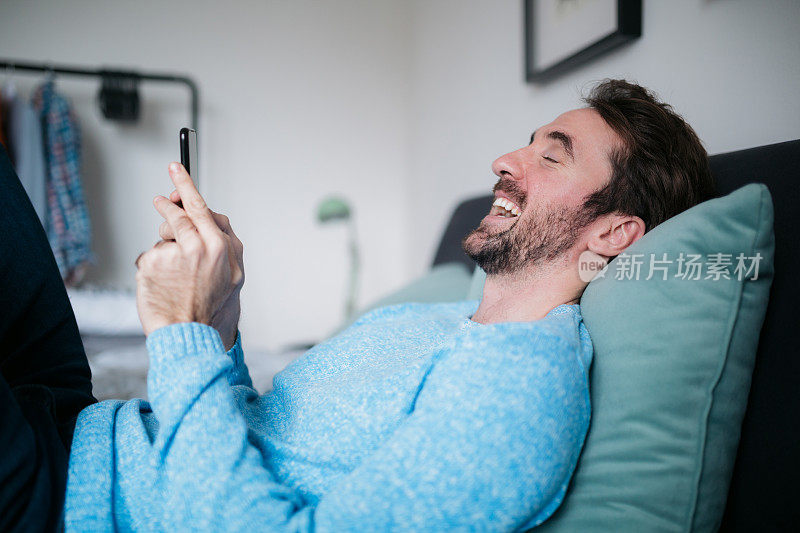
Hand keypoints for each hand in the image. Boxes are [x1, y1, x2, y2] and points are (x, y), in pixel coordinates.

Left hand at [135, 163, 242, 344]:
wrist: (187, 333)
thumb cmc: (207, 307)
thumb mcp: (231, 277)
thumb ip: (221, 244)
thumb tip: (205, 217)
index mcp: (222, 248)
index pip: (203, 209)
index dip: (188, 189)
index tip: (178, 171)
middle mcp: (201, 246)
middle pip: (182, 210)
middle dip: (175, 193)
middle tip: (168, 184)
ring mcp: (176, 253)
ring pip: (167, 231)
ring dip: (165, 232)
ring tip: (170, 256)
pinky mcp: (153, 262)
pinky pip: (153, 254)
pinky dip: (155, 264)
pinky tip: (162, 281)